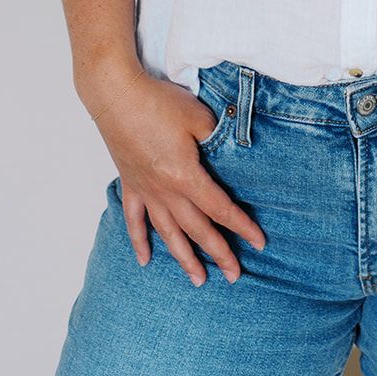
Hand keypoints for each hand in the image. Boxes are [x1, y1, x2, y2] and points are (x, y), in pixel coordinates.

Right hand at [86, 67, 267, 285]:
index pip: (220, 208)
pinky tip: (145, 260)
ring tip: (198, 280)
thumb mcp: (199, 117)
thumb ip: (218, 139)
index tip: (259, 243)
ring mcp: (145, 190)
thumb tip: (232, 153)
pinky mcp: (130, 184)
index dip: (241, 226)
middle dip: (218, 253)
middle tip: (235, 275)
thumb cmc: (158, 103)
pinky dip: (140, 241)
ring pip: (168, 233)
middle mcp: (165, 191)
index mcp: (185, 176)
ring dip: (184, 258)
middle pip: (197, 229)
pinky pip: (135, 220)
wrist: (117, 95)